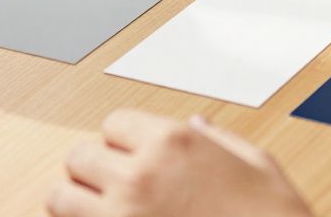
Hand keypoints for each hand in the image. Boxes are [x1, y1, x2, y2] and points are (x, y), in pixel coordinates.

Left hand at [47, 109, 311, 216]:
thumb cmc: (271, 216)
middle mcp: (140, 174)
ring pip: (59, 197)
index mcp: (174, 142)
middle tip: (112, 185)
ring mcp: (121, 216)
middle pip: (79, 156)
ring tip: (97, 211)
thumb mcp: (256, 164)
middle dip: (94, 170)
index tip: (133, 156)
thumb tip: (199, 125)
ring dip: (74, 202)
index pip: (114, 123)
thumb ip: (220, 140)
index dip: (123, 141)